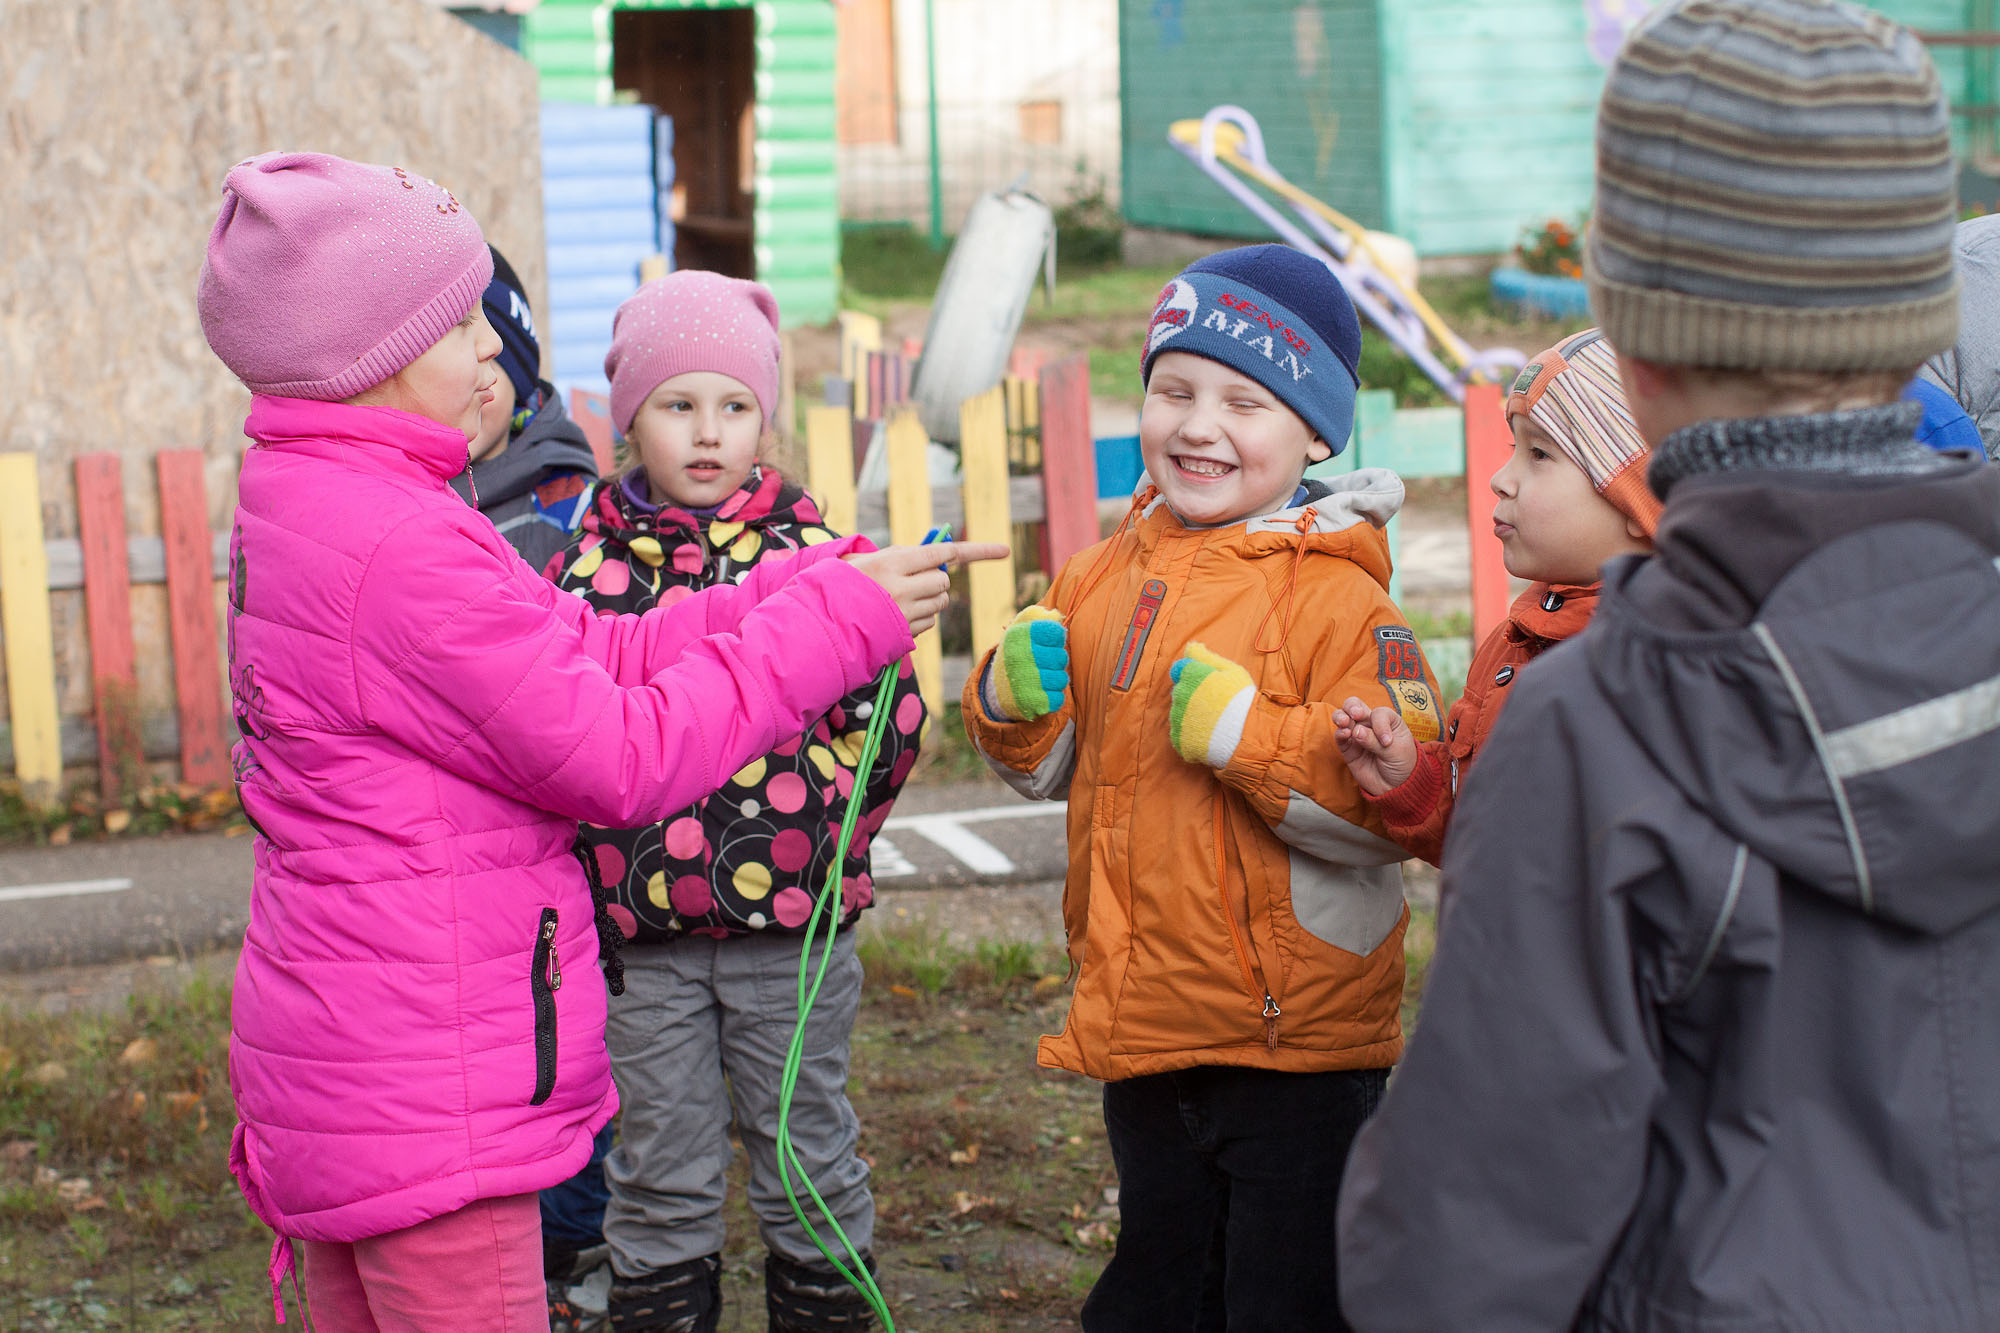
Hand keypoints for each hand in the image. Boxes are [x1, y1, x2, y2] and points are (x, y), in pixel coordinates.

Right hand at [845, 541, 1009, 634]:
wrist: (819, 622)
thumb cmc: (841, 585)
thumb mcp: (863, 560)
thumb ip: (901, 556)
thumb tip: (940, 552)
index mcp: (891, 562)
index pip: (942, 553)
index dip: (976, 550)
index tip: (1003, 550)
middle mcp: (901, 587)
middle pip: (943, 581)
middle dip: (935, 580)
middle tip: (915, 580)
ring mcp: (904, 613)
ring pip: (939, 603)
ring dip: (930, 599)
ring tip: (900, 599)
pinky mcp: (904, 634)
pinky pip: (929, 623)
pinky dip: (921, 618)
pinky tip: (897, 616)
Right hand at [991, 607, 1068, 719]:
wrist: (997, 690)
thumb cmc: (1017, 654)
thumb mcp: (1020, 630)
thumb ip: (1036, 616)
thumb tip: (1056, 615)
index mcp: (1018, 636)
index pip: (1055, 632)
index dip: (1056, 638)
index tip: (1048, 642)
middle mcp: (1020, 658)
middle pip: (1061, 657)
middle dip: (1057, 661)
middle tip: (1044, 663)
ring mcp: (1025, 682)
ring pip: (1062, 679)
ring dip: (1056, 680)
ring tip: (1042, 678)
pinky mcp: (1031, 702)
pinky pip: (1058, 699)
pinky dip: (1053, 697)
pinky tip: (1041, 692)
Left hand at [1168, 642, 1255, 767]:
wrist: (1248, 734)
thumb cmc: (1243, 700)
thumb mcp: (1231, 670)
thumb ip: (1206, 656)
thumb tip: (1190, 646)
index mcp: (1190, 675)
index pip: (1181, 670)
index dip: (1197, 678)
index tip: (1212, 687)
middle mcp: (1179, 695)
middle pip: (1180, 692)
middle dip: (1194, 696)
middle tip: (1217, 705)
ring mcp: (1178, 719)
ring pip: (1179, 714)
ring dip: (1192, 716)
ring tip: (1215, 722)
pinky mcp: (1179, 740)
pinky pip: (1180, 735)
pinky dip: (1191, 735)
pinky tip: (1209, 735)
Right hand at [1332, 696, 1418, 795]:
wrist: (1396, 787)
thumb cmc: (1402, 764)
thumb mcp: (1395, 752)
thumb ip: (1375, 741)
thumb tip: (1355, 731)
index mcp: (1388, 720)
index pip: (1379, 713)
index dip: (1380, 725)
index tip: (1387, 742)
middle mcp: (1371, 724)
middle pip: (1355, 706)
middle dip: (1352, 706)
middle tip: (1356, 714)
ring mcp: (1357, 735)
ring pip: (1343, 718)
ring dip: (1341, 716)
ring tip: (1345, 722)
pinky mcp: (1348, 749)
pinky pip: (1340, 737)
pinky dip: (1339, 733)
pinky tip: (1345, 734)